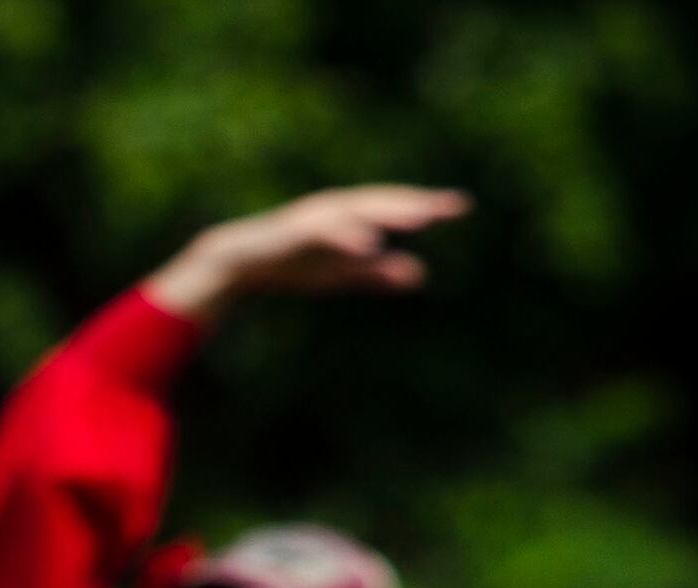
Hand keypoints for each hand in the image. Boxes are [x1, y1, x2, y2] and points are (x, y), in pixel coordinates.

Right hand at [149, 185, 468, 315]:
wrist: (237, 264)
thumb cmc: (290, 265)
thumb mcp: (340, 273)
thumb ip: (377, 273)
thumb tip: (420, 275)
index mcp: (350, 215)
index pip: (395, 207)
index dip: (427, 206)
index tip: (460, 208)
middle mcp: (335, 208)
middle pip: (383, 202)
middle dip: (415, 204)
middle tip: (447, 209)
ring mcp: (314, 218)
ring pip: (359, 212)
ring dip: (390, 213)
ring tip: (421, 218)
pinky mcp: (294, 233)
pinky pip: (326, 233)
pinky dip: (349, 236)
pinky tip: (371, 244)